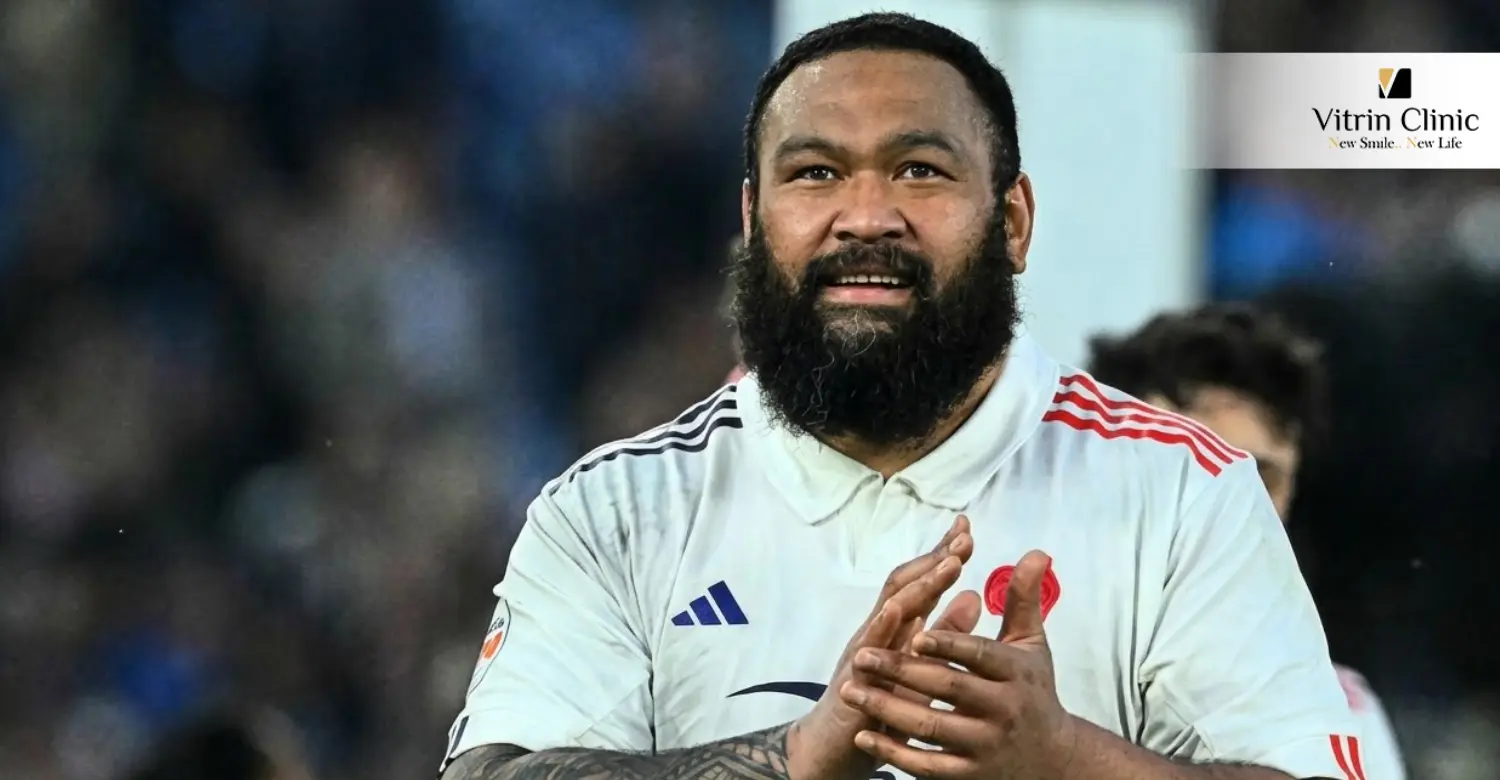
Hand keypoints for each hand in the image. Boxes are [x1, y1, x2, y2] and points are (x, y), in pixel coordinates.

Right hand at [787, 516, 975, 779]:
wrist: (836, 748)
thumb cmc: (882, 706)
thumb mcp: (923, 666)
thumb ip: (945, 633)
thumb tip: (974, 597)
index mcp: (899, 627)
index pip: (922, 582)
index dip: (943, 555)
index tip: (967, 530)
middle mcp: (879, 631)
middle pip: (906, 584)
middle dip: (936, 558)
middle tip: (964, 536)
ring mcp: (865, 651)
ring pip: (890, 608)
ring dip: (920, 584)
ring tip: (947, 564)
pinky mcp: (855, 676)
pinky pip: (867, 647)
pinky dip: (882, 624)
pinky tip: (897, 608)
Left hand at [839, 550, 1078, 779]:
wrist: (1052, 758)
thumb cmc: (1033, 691)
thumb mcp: (1031, 644)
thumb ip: (1023, 599)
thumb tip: (1035, 552)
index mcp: (1016, 674)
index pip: (979, 656)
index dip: (948, 644)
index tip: (914, 634)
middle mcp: (1003, 710)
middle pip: (949, 689)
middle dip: (902, 672)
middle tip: (862, 656)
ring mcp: (985, 746)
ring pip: (931, 728)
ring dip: (887, 710)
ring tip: (851, 690)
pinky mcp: (970, 774)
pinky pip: (927, 766)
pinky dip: (894, 753)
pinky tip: (864, 735)